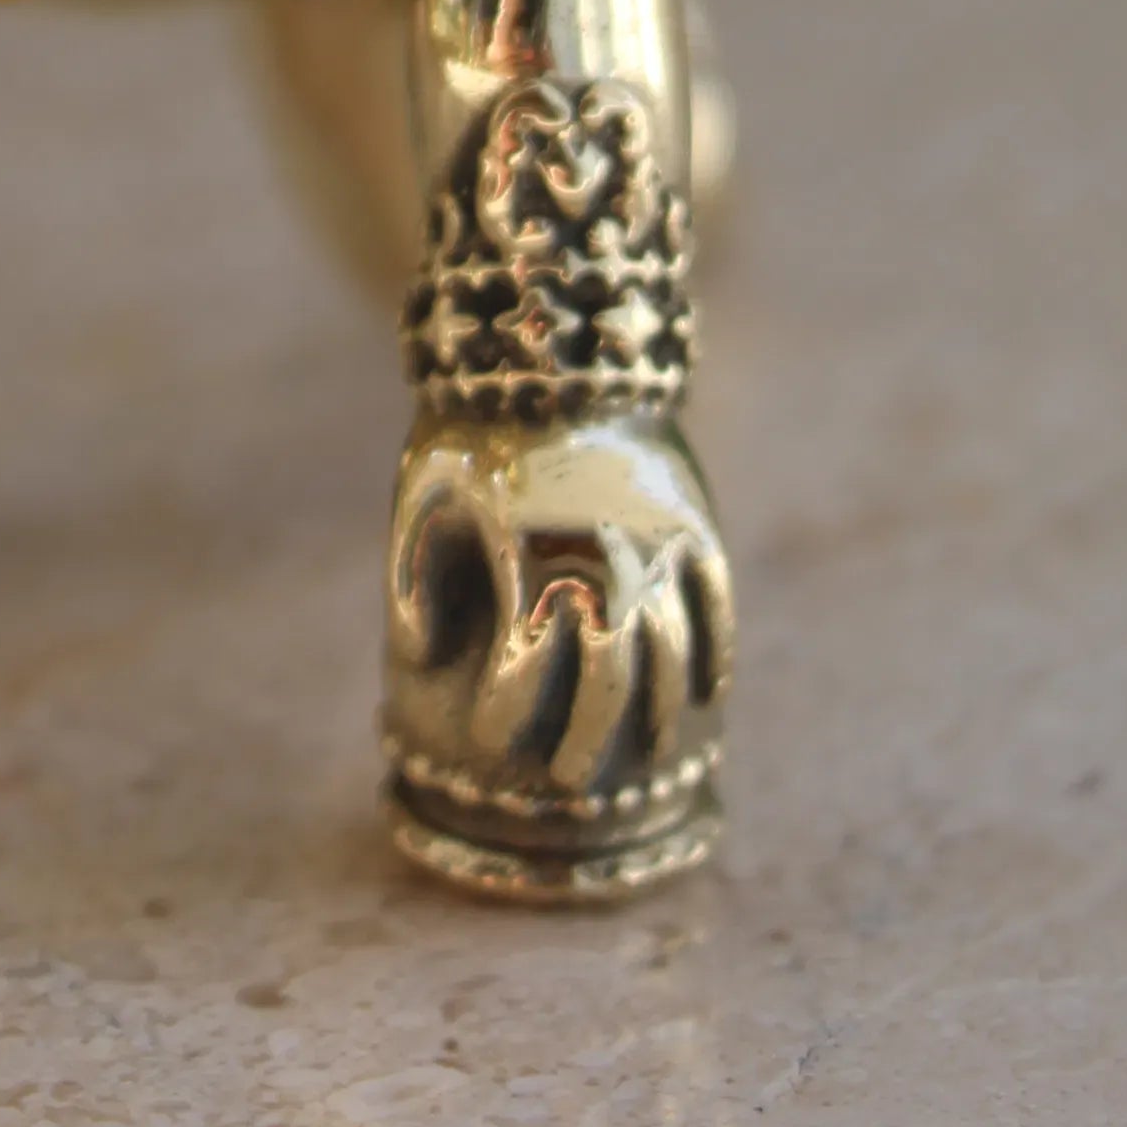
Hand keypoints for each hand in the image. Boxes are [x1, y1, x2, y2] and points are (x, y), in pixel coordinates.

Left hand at [383, 411, 732, 899]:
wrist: (553, 347)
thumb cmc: (476, 431)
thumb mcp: (424, 490)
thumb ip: (411, 577)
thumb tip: (419, 660)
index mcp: (528, 549)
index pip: (522, 661)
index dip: (508, 710)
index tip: (495, 743)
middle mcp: (602, 553)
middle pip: (607, 678)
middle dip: (587, 737)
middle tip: (569, 779)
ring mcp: (658, 541)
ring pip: (672, 655)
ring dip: (663, 718)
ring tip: (650, 758)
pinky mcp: (694, 522)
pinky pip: (715, 608)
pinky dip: (715, 658)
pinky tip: (708, 698)